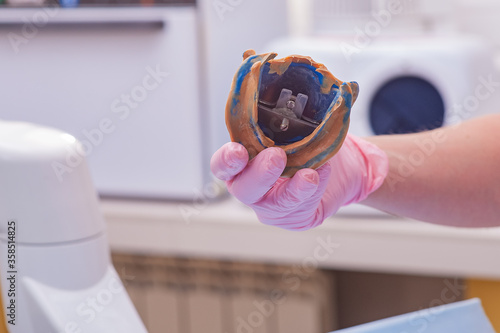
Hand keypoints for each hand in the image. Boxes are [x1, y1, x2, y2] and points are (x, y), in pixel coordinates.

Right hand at [210, 134, 387, 230]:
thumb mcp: (295, 127)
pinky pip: (300, 209)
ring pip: (274, 204)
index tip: (238, 150)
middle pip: (243, 187)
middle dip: (259, 173)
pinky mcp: (293, 217)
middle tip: (277, 156)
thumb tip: (292, 94)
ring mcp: (271, 205)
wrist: (341, 166)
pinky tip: (321, 176)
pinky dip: (312, 191)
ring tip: (309, 175)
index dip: (226, 160)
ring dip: (291, 189)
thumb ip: (285, 118)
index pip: (223, 165)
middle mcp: (251, 185)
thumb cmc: (309, 142)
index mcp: (243, 162)